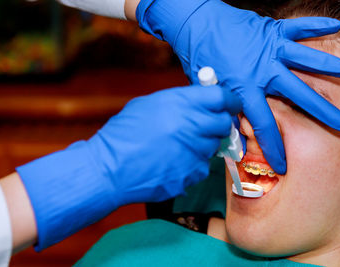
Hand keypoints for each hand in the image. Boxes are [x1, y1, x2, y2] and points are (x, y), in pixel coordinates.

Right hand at [16, 84, 239, 249]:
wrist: (109, 169)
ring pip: (212, 147)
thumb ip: (179, 101)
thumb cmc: (124, 134)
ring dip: (201, 146)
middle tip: (205, 127)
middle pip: (223, 124)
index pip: (221, 97)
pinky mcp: (191, 175)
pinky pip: (201, 167)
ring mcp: (193, 153)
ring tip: (175, 148)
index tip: (230, 105)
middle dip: (218, 124)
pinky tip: (170, 164)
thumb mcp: (148, 105)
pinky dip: (191, 166)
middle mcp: (192, 126)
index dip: (229, 100)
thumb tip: (201, 101)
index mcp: (181, 103)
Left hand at [136, 0, 339, 173]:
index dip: (273, 147)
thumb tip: (235, 135)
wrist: (196, 23)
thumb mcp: (206, 90)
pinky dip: (316, 25)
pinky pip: (298, 27)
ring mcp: (269, 48)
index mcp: (243, 88)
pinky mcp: (271, 29)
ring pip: (305, 59)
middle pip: (298, 94)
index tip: (283, 164)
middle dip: (322, 113)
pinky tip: (336, 25)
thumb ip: (224, 111)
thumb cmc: (200, 58)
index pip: (263, 123)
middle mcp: (262, 70)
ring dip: (328, 67)